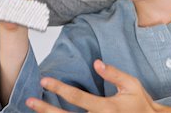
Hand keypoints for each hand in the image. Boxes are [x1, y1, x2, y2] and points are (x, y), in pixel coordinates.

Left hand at [26, 60, 170, 112]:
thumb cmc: (141, 105)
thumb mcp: (131, 84)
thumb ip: (113, 74)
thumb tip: (96, 63)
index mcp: (106, 107)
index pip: (77, 97)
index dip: (59, 89)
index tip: (44, 81)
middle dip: (45, 109)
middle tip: (29, 101)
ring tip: (34, 112)